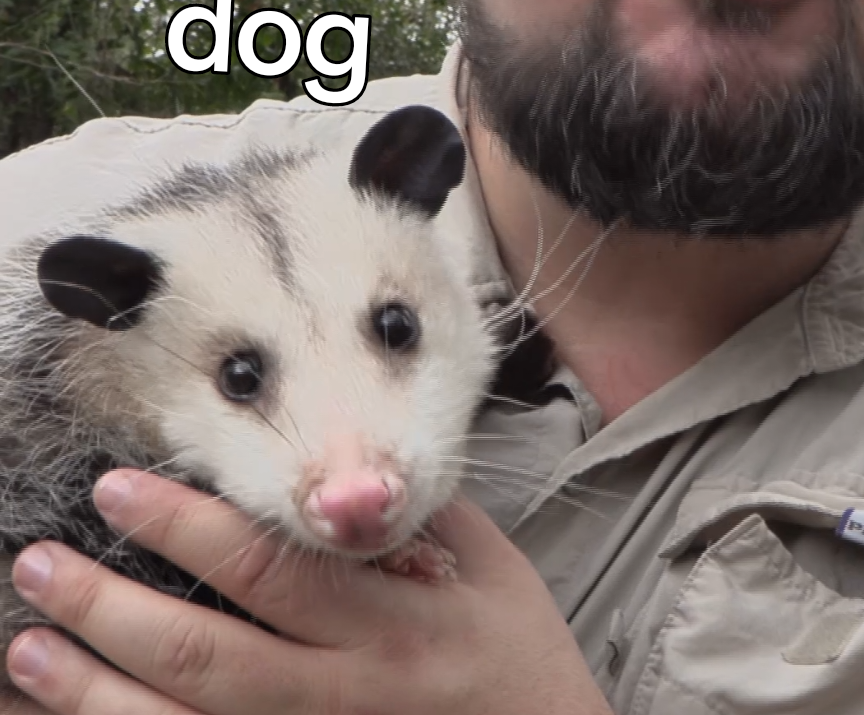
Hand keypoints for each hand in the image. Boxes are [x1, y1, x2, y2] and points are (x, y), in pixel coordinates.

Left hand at [5, 469, 609, 714]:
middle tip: (41, 564)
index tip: (121, 489)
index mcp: (391, 623)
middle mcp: (345, 697)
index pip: (270, 569)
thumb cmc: (518, 658)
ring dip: (96, 695)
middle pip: (206, 657)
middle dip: (110, 610)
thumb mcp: (489, 565)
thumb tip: (331, 468)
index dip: (187, 528)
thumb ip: (410, 517)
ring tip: (30, 649)